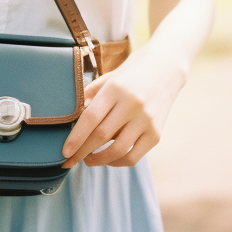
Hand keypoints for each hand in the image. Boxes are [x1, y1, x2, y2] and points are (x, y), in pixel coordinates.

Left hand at [60, 53, 177, 168]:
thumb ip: (91, 95)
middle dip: (82, 152)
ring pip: (117, 150)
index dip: (76, 137)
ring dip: (99, 160)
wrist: (166, 68)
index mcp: (116, 88)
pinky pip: (133, 157)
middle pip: (101, 136)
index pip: (91, 117)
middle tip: (69, 161)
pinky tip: (108, 159)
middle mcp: (132, 104)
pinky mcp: (156, 134)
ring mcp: (146, 120)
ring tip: (88, 160)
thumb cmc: (132, 72)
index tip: (64, 152)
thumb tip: (72, 120)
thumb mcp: (109, 76)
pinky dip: (117, 162)